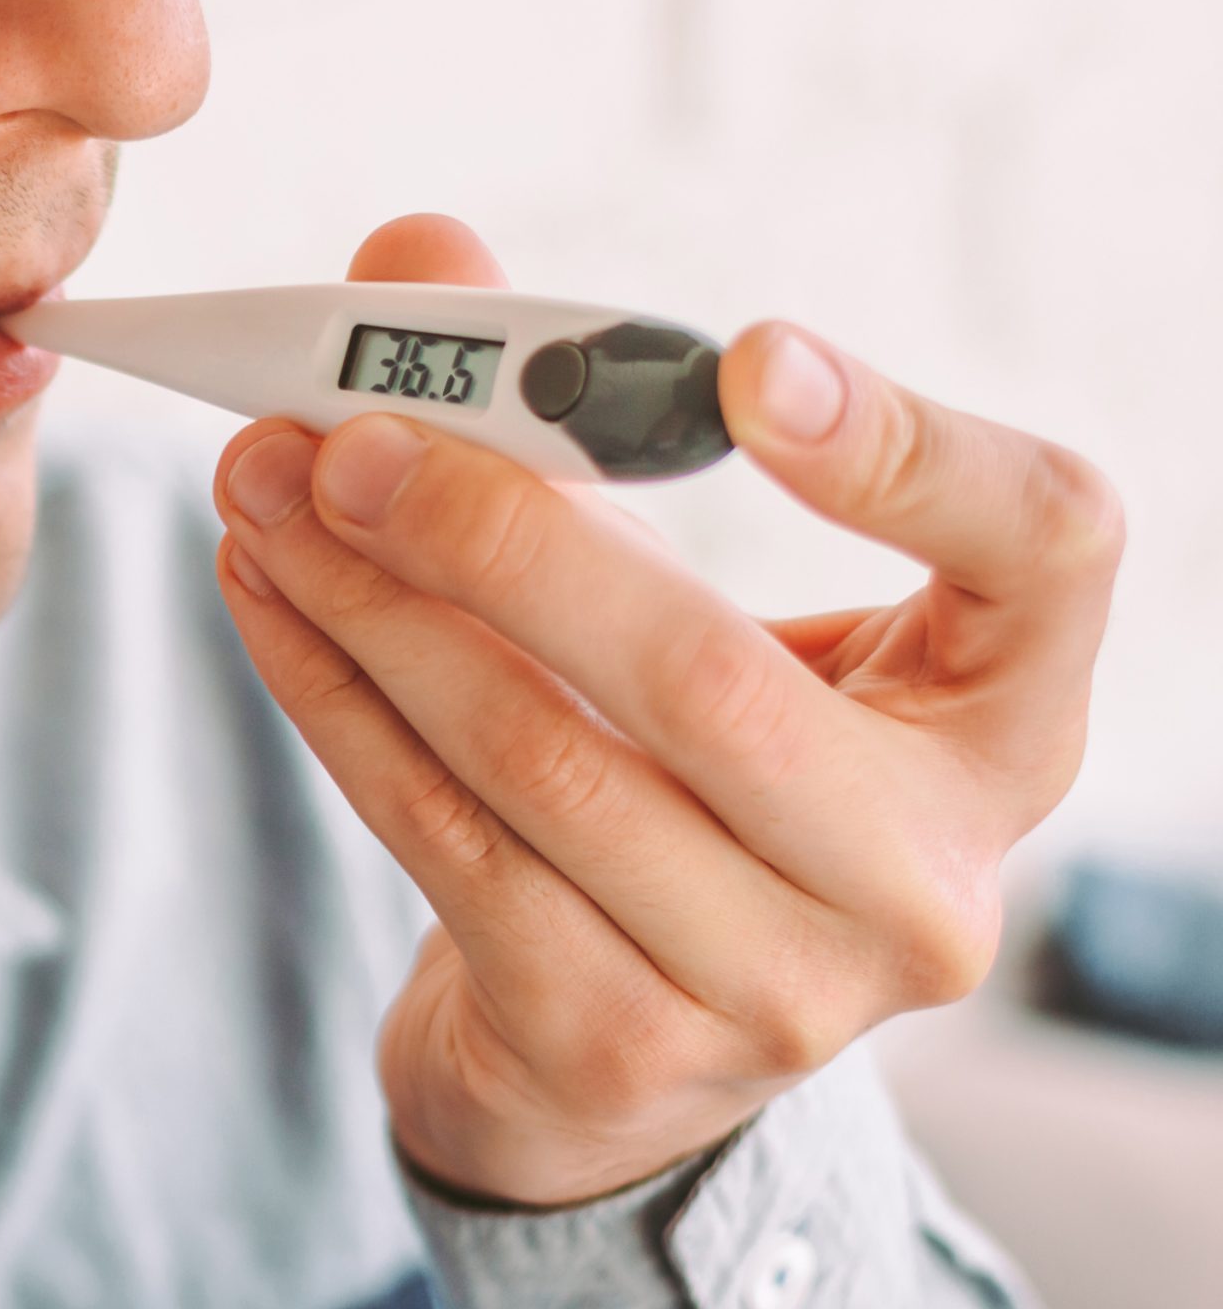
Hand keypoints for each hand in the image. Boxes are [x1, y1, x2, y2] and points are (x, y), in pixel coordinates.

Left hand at [210, 215, 1124, 1206]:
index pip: (1046, 550)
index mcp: (1004, 722)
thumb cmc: (675, 769)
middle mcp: (919, 876)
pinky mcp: (615, 1045)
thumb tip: (412, 263)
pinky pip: (442, 839)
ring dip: (370, 607)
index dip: (911, 451)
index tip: (743, 361)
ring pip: (541, 762)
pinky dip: (334, 699)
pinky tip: (267, 595)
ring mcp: (774, 987)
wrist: (616, 1038)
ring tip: (263, 485)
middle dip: (494, 533)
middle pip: (707, 677)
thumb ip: (575, 425)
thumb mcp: (686, 600)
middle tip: (343, 432)